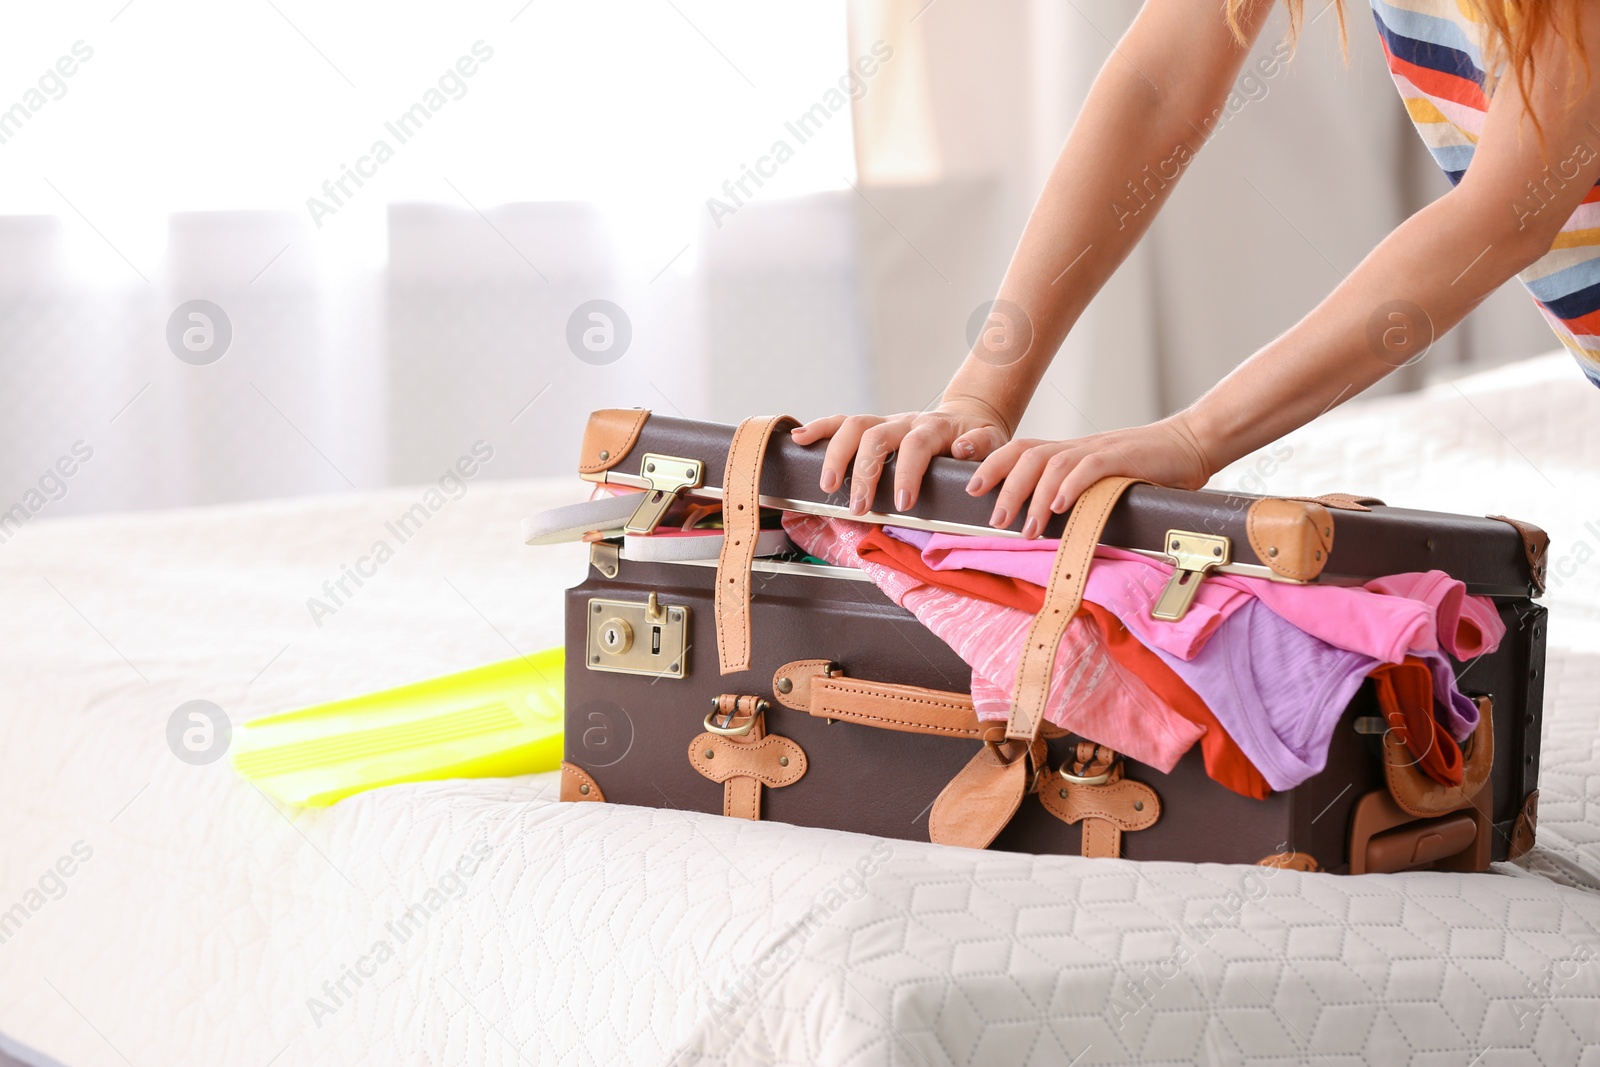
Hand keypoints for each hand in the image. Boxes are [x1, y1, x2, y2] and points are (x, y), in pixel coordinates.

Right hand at [790, 399, 1011, 513]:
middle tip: (859, 507)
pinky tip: (799, 440)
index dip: (908, 472)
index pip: (916, 445)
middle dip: (863, 472)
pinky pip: (841, 422)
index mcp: (934, 428)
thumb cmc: (978, 437)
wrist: (969, 415)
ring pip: (853, 426)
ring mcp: (886, 422)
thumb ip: (980, 445)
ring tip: (828, 486)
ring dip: (836, 454)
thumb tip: (961, 449)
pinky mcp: (872, 426)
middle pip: (875, 436)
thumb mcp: (992, 440)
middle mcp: (905, 421)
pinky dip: (819, 428)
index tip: (903, 503)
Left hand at [967, 414, 1214, 536]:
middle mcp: (1077, 448)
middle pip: (1026, 455)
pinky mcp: (1123, 457)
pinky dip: (1071, 486)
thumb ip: (1077, 497)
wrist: (1190, 443)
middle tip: (992, 519)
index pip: (1020, 451)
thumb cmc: (1146, 468)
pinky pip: (1090, 468)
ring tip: (1024, 527)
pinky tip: (1060, 507)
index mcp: (1069, 453)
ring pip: (1051, 464)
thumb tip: (1048, 528)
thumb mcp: (1103, 482)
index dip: (991, 463)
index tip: (969, 486)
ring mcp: (1098, 450)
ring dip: (1033, 496)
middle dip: (1002, 485)